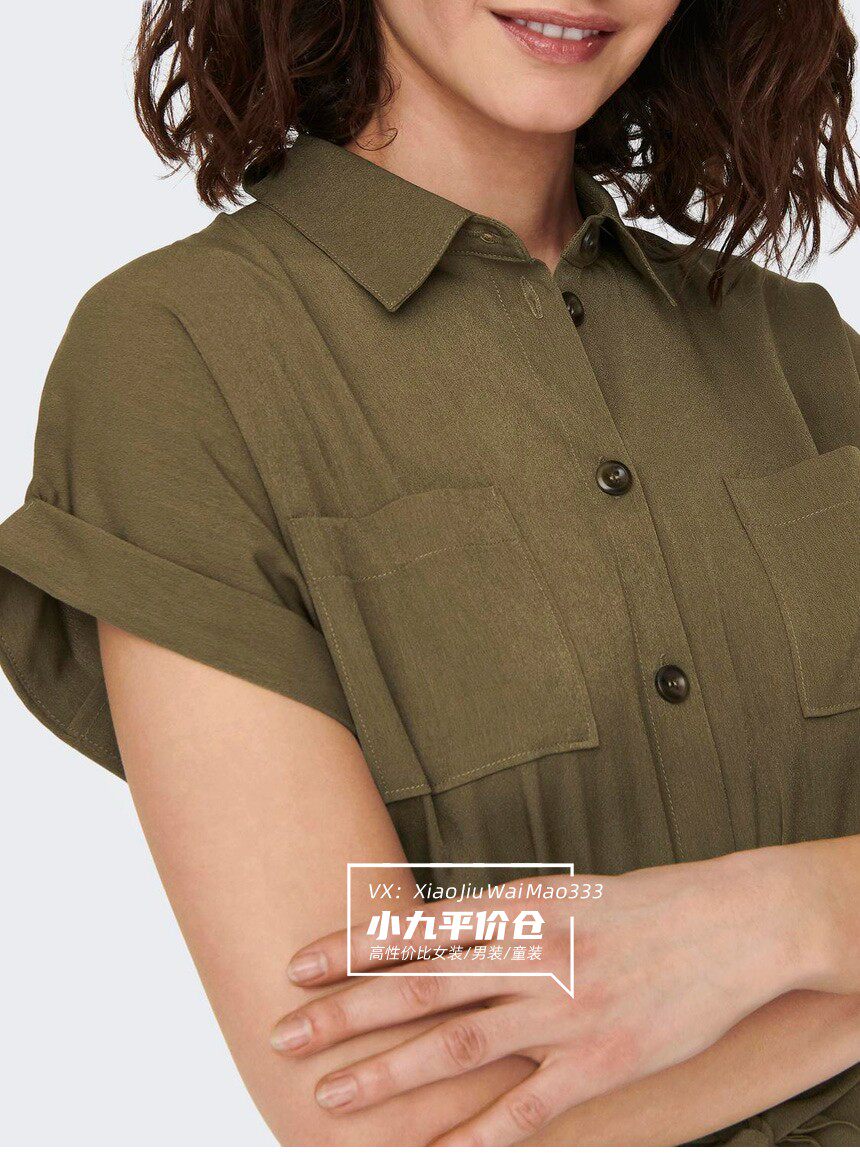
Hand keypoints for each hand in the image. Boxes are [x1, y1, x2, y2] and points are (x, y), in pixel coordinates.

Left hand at [270, 849, 820, 1144]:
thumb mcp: (562, 893)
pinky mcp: (597, 1064)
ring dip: (386, 1075)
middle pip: (417, 990)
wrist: (728, 926)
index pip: (414, 931)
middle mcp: (529, 958)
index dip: (348, 950)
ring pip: (455, 1049)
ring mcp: (561, 1013)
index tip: (296, 967)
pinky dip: (474, 1139)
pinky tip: (431, 1158)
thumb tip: (439, 932)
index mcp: (518, 909)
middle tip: (283, 1036)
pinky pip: (524, 1110)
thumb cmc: (641, 907)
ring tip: (331, 1098)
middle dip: (342, 1015)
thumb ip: (500, 919)